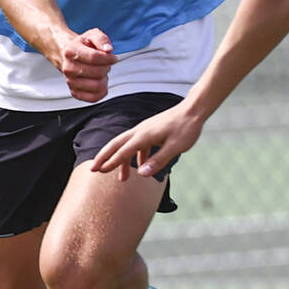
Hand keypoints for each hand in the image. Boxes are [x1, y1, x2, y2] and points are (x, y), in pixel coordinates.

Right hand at [58, 28, 116, 102]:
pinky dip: (102, 91)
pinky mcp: (75, 93)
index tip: (113, 58)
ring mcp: (71, 82)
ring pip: (97, 86)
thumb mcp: (92, 35)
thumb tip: (108, 49)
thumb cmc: (82, 46)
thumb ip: (101, 39)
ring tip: (101, 72)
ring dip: (104, 79)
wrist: (68, 55)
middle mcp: (68, 68)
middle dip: (107, 67)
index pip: (95, 57)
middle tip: (105, 64)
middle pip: (97, 72)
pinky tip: (100, 81)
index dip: (109, 58)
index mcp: (71, 52)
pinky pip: (94, 97)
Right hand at [91, 102, 205, 177]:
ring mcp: (145, 129)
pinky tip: (141, 166)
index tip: (99, 171)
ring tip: (121, 178)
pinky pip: (138, 144)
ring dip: (121, 160)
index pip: (123, 151)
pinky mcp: (151, 130)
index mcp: (144, 135)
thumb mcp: (175, 147)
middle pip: (116, 144)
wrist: (194, 110)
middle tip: (94, 169)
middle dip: (104, 157)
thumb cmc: (186, 128)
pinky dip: (135, 156)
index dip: (110, 162)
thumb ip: (158, 161)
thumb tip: (142, 174)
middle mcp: (140, 130)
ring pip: (126, 145)